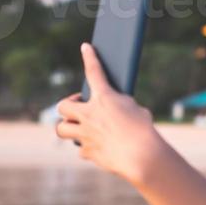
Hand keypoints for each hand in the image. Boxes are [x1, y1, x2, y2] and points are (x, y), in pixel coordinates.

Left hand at [55, 43, 163, 181]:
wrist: (142, 157)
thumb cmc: (144, 131)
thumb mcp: (136, 110)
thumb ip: (120, 107)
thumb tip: (114, 113)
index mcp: (104, 98)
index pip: (94, 71)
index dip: (89, 57)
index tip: (86, 47)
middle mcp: (90, 115)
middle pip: (62, 105)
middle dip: (68, 105)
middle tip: (80, 107)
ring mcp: (85, 134)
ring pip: (61, 129)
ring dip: (68, 127)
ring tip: (80, 128)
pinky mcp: (87, 151)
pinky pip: (80, 148)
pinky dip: (87, 147)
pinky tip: (97, 147)